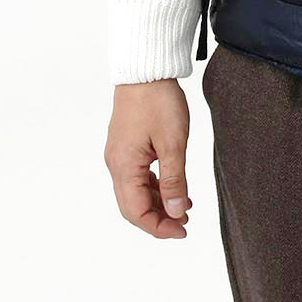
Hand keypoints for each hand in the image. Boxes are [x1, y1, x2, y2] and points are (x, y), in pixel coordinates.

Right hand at [104, 78, 193, 238]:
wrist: (146, 71)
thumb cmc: (158, 102)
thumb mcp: (173, 143)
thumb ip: (175, 180)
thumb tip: (176, 212)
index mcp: (123, 167)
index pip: (136, 212)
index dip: (158, 227)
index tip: (182, 230)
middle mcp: (116, 164)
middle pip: (133, 205)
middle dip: (159, 218)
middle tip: (185, 222)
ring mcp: (120, 155)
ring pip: (136, 191)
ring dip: (159, 202)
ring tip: (185, 206)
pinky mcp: (127, 146)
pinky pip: (138, 175)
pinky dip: (156, 185)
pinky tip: (174, 186)